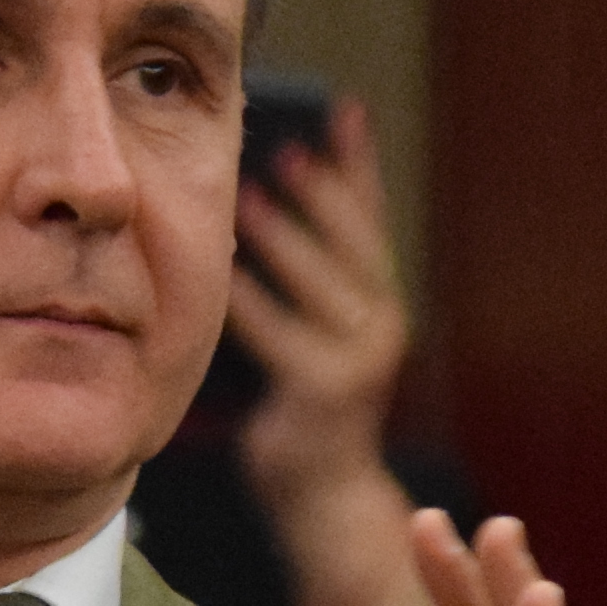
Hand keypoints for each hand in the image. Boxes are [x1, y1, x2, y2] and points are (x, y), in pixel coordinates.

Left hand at [230, 97, 428, 605]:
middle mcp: (381, 328)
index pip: (373, 220)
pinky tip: (225, 268)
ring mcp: (358, 363)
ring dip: (289, 236)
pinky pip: (281, 335)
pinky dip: (254, 299)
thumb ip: (297, 279)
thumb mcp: (307, 333)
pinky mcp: (323, 395)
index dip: (359, 165)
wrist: (321, 495)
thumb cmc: (298, 406)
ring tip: (252, 191)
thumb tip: (255, 203)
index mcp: (379, 305)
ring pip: (325, 284)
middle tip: (288, 147)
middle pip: (357, 244)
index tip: (343, 110)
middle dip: (326, 192)